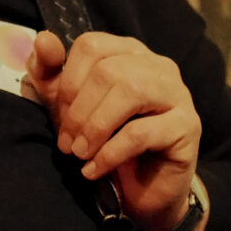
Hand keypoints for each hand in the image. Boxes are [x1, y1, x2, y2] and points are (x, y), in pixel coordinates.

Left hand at [25, 30, 203, 230]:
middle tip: (67, 144)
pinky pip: (142, 133)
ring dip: (96, 128)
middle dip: (79, 111)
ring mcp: (178, 94)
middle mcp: (158, 66)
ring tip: (80, 154)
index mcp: (130, 52)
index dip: (68, 82)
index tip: (60, 116)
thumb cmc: (105, 142)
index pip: (92, 46)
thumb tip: (43, 38)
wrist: (141, 191)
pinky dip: (110, 153)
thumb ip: (50, 73)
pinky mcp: (187, 127)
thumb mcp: (67, 107)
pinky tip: (93, 169)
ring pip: (130, 92)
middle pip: (109, 70)